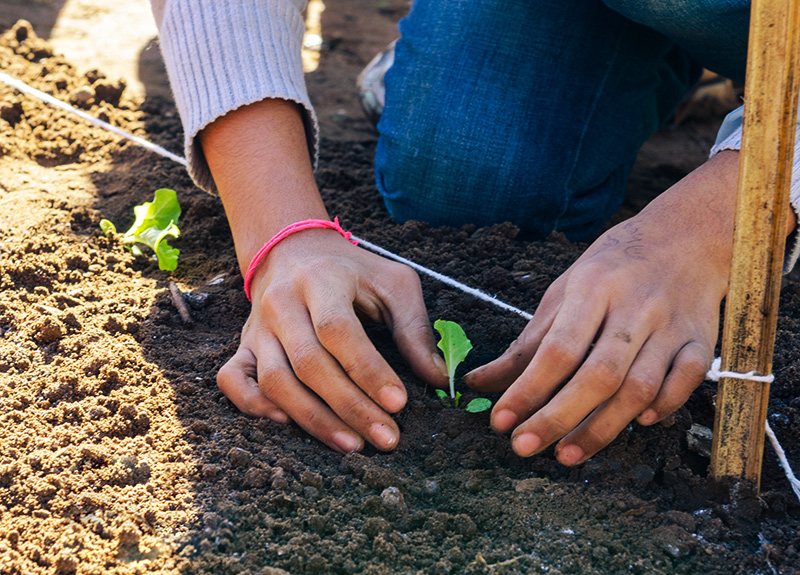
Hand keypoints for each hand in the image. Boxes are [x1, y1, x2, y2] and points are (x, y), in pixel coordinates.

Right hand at [217, 229, 447, 452]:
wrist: (295, 251)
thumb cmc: (353, 272)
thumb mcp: (392, 283)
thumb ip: (415, 328)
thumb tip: (439, 379)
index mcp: (322, 281)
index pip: (339, 330)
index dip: (367, 370)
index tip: (398, 403)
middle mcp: (283, 303)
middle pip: (309, 363)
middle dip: (350, 407)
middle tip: (386, 438)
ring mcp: (258, 327)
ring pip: (276, 381)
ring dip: (314, 419)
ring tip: (354, 445)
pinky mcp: (243, 346)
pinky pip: (232, 381)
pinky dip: (254, 406)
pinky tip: (288, 424)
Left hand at [465, 151, 756, 464]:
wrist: (687, 236)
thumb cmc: (613, 267)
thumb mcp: (564, 289)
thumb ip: (527, 341)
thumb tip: (479, 383)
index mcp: (593, 288)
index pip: (557, 348)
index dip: (528, 389)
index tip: (500, 420)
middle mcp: (634, 308)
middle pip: (598, 374)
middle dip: (558, 417)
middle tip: (523, 446)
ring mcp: (672, 326)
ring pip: (640, 386)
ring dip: (603, 427)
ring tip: (566, 455)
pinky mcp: (702, 340)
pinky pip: (686, 381)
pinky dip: (664, 405)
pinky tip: (638, 423)